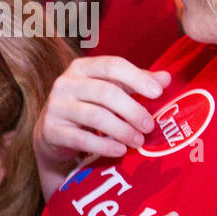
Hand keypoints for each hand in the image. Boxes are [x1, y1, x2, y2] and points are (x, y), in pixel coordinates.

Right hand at [35, 56, 169, 168]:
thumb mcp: (111, 90)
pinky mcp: (50, 130)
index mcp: (82, 67)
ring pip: (95, 116)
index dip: (137, 78)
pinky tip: (119, 150)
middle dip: (132, 110)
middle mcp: (65, 83)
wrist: (53, 132)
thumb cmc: (88, 106)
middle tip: (149, 126)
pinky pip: (81, 138)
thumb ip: (136, 83)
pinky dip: (104, 145)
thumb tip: (166, 78)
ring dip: (122, 130)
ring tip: (138, 141)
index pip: (112, 65)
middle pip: (105, 92)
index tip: (158, 93)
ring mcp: (55, 106)